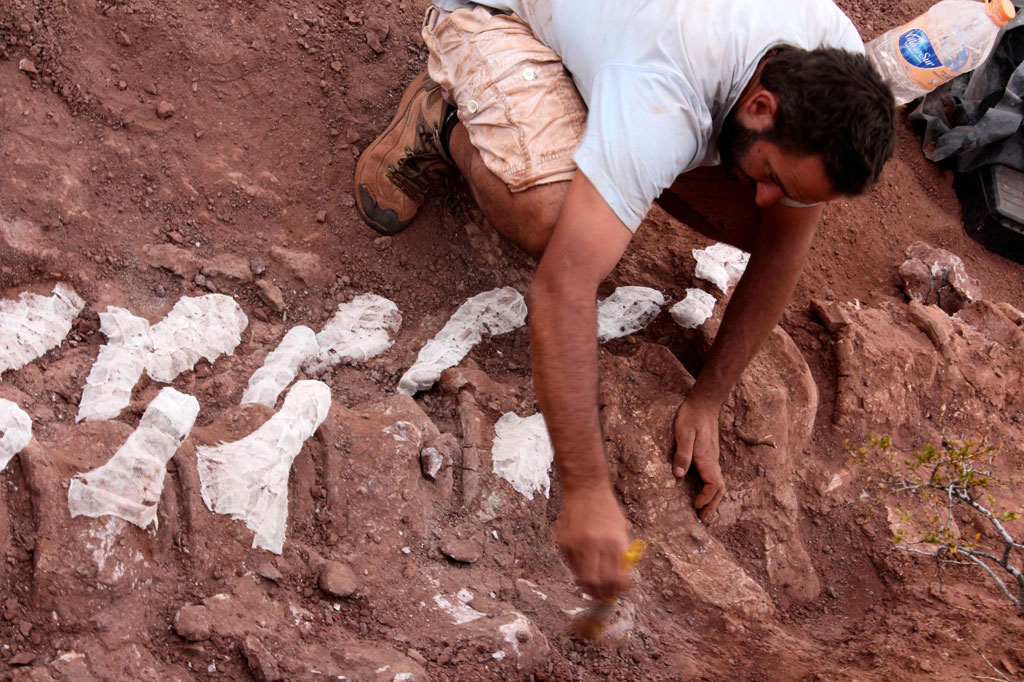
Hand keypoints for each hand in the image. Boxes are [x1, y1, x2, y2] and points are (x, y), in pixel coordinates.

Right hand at [556, 486, 629, 599]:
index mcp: (613, 542)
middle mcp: (593, 544)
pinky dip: (578, 569)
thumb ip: (620, 553)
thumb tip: (618, 579)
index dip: (617, 589)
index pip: (614, 577)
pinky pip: (571, 564)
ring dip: (588, 584)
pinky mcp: (563, 542)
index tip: (619, 592)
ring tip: (594, 585)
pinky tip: (584, 563)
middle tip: (604, 597)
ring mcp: (576, 544)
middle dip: (600, 594)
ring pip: (580, 576)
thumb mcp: (621, 530)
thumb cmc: (607, 509)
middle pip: (595, 582)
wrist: (585, 489)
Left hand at [673, 399, 724, 521]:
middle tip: (703, 520)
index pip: (714, 485)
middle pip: (719, 489)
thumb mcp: (684, 434)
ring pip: (718, 484)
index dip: (707, 499)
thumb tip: (679, 475)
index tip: (696, 506)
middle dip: (712, 506)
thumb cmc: (691, 417)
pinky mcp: (709, 455)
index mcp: (707, 459)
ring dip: (712, 500)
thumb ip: (682, 454)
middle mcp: (712, 461)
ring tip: (703, 512)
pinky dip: (711, 490)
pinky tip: (703, 493)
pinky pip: (714, 478)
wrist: (703, 404)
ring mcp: (712, 459)